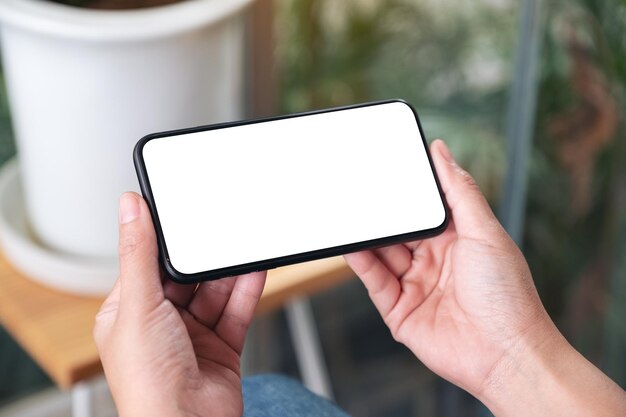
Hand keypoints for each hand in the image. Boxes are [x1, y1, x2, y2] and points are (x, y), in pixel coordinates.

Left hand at [94, 192, 265, 416]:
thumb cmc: (148, 383)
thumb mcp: (139, 305)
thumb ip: (138, 254)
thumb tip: (128, 208)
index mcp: (128, 314)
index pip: (147, 265)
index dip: (164, 241)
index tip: (181, 214)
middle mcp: (160, 324)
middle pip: (187, 277)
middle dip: (204, 257)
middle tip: (219, 229)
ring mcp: (193, 337)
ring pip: (215, 292)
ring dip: (229, 272)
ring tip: (243, 245)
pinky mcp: (222, 347)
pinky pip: (236, 310)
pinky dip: (247, 289)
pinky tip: (255, 269)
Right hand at [344, 140, 624, 415]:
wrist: (504, 354)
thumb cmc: (507, 294)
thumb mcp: (485, 231)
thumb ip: (459, 190)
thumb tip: (441, 151)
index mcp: (458, 239)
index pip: (425, 208)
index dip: (406, 190)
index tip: (386, 168)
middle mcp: (435, 261)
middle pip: (399, 229)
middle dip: (382, 212)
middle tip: (359, 189)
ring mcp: (416, 285)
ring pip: (382, 252)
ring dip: (367, 234)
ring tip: (349, 212)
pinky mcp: (399, 310)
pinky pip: (374, 279)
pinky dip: (359, 260)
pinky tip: (349, 243)